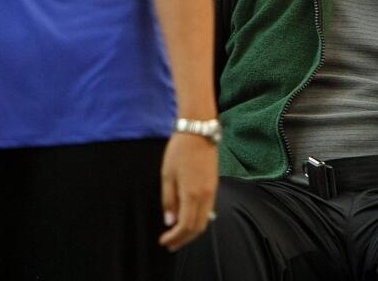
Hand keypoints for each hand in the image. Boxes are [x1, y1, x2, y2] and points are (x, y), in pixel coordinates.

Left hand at [158, 133, 218, 250]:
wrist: (199, 131)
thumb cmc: (179, 151)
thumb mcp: (167, 175)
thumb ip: (169, 200)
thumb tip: (169, 221)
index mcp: (192, 194)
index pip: (185, 226)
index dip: (174, 237)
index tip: (163, 241)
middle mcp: (206, 196)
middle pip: (198, 228)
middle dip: (184, 240)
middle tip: (170, 245)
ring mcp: (212, 191)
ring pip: (205, 221)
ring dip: (192, 232)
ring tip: (178, 236)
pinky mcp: (214, 186)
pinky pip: (208, 211)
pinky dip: (198, 220)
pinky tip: (187, 220)